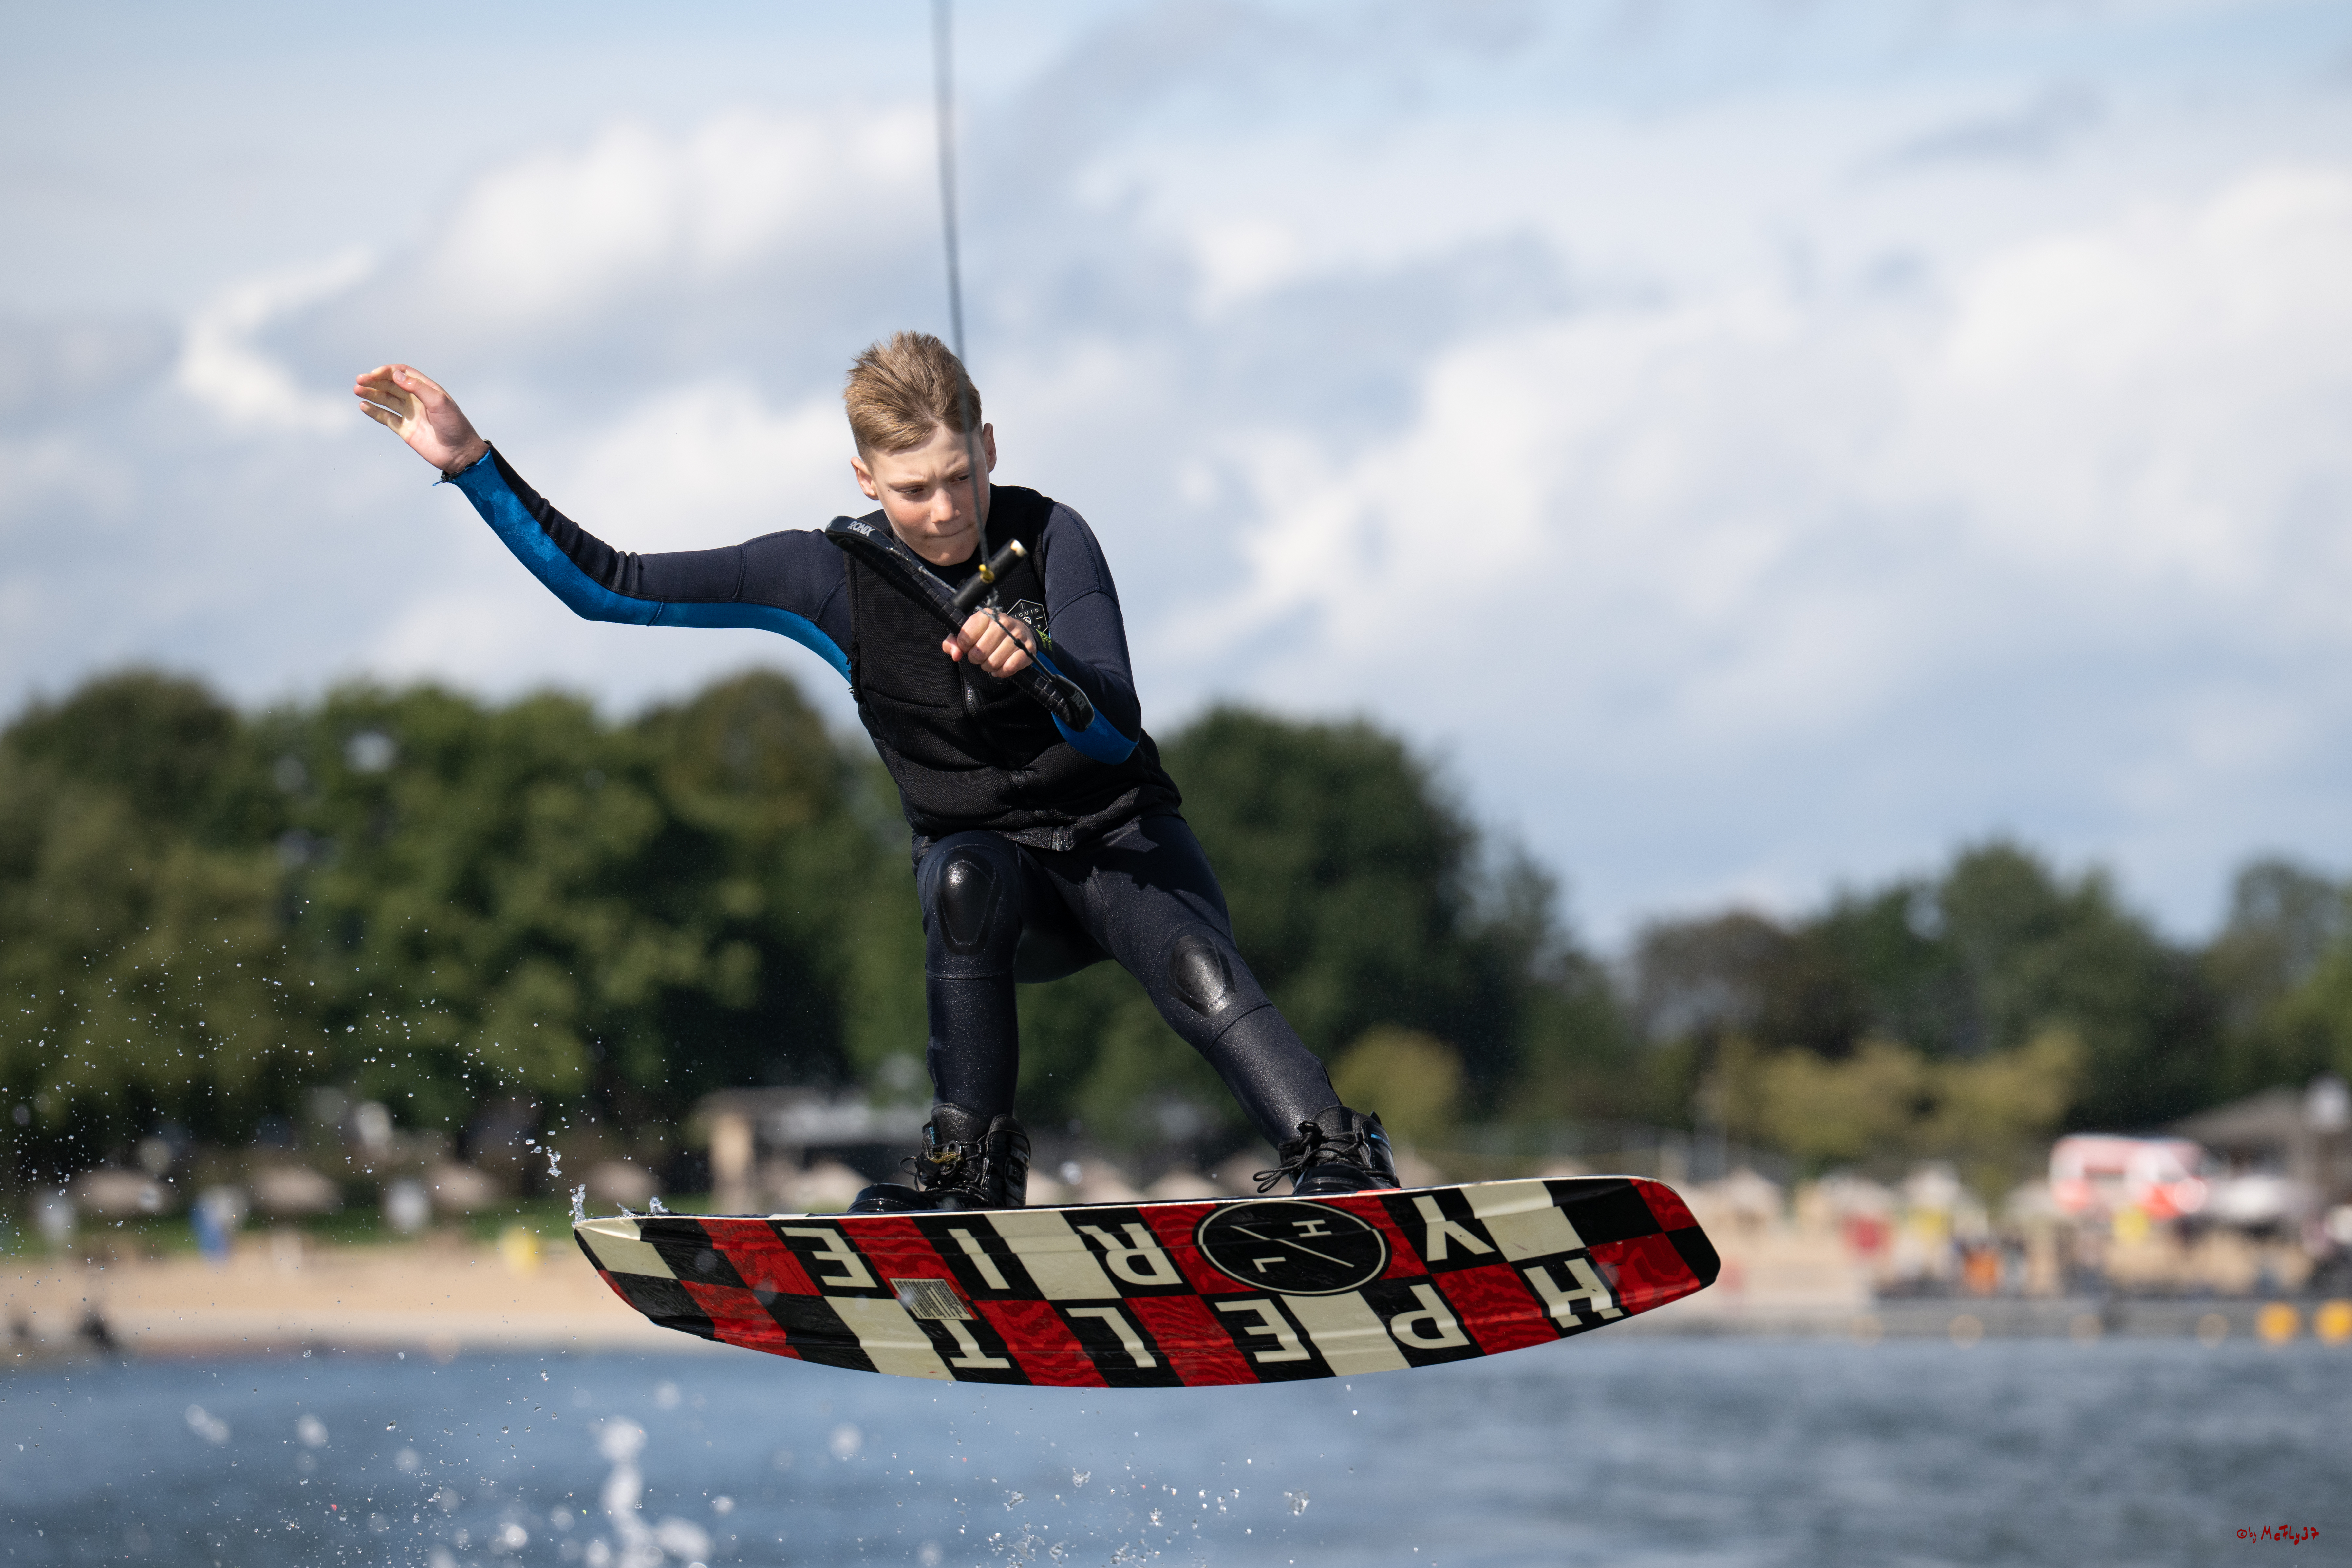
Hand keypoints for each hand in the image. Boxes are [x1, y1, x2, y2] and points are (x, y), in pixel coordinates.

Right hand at [354, 363, 489, 475]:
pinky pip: (386, 417)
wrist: (459, 453)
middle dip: (375, 381)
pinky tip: (363, 406)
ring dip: (371, 394)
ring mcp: (409, 414)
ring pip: (386, 400)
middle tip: (359, 380)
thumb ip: (418, 388)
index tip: (375, 374)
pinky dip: (374, 411)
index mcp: (427, 389)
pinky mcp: (404, 429)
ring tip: (357, 390)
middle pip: (391, 385)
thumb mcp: (439, 402)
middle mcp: (416, 399)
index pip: (403, 373)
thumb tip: (396, 375)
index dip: (388, 371)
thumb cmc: (455, 426)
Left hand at [944, 608, 1036, 677]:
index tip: (969, 647)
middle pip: (979, 653)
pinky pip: (1008, 668)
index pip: (965, 638)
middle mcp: (1003, 623)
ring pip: (993, 663)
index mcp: (986, 616)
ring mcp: (1017, 636)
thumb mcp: (969, 634)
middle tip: (981, 656)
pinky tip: (1002, 665)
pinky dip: (1002, 671)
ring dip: (989, 666)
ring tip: (992, 660)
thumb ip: (953, 642)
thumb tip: (955, 654)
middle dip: (977, 659)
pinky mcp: (1027, 649)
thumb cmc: (990, 634)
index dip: (964, 647)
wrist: (1020, 633)